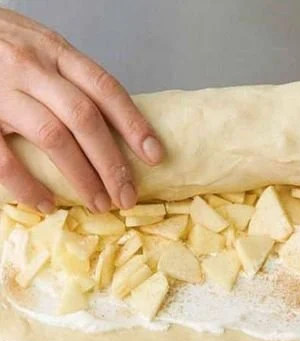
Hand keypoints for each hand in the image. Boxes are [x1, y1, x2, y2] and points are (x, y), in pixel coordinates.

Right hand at [0, 9, 163, 212]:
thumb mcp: (38, 48)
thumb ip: (68, 78)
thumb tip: (112, 124)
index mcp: (53, 51)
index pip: (104, 87)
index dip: (133, 123)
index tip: (155, 156)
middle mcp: (31, 67)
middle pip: (84, 118)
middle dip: (111, 163)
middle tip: (127, 196)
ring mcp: (3, 90)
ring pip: (53, 137)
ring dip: (82, 177)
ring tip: (99, 203)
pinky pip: (6, 159)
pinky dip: (29, 187)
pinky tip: (47, 203)